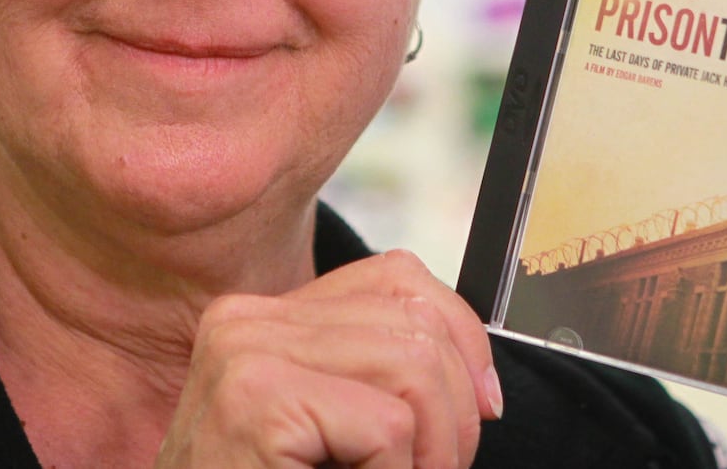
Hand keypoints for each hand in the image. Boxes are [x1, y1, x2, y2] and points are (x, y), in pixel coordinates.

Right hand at [155, 250, 501, 468]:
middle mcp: (244, 321)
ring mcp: (244, 355)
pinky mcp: (256, 402)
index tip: (482, 405)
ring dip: (434, 449)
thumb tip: (478, 377)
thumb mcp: (326, 426)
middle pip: (414, 319)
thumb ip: (373, 376)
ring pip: (414, 365)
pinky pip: (388, 425)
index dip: (461, 337)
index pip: (397, 277)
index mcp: (262, 318)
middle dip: (455, 408)